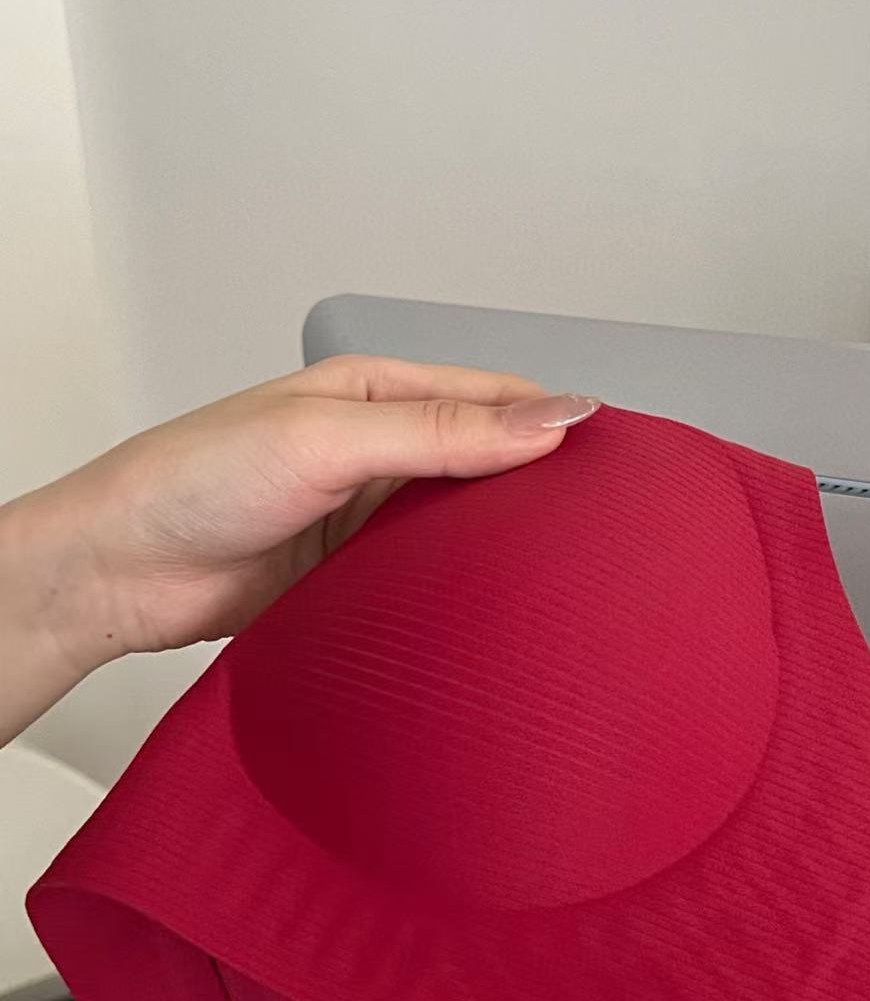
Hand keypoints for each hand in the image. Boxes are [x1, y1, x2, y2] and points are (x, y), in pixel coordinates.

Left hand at [0, 355, 596, 742]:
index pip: (495, 398)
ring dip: (505, 544)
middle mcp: (381, 451)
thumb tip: (550, 419)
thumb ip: (444, 432)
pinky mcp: (359, 577)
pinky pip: (432, 579)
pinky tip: (499, 608)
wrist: (122, 573)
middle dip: (542, 486)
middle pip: (488, 463)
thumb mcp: (331, 439)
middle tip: (607, 523)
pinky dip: (465, 590)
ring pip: (465, 526)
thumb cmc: (197, 480)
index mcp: (378, 392)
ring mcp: (370, 516)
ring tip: (570, 569)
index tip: (616, 458)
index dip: (557, 421)